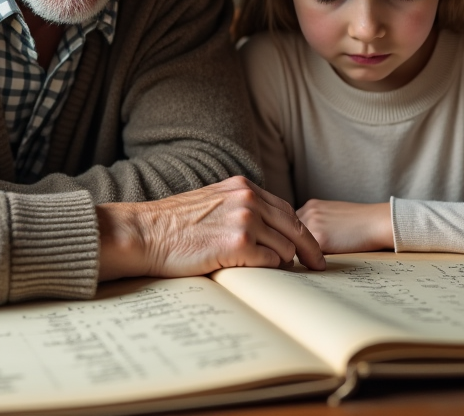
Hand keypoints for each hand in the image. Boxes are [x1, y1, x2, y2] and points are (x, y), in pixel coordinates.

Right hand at [97, 176, 324, 280]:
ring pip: (285, 248)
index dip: (301, 230)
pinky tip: (258, 276)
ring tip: (276, 276)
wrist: (145, 234)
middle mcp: (248, 199)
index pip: (286, 209)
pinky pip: (270, 263)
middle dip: (310, 250)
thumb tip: (266, 229)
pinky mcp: (239, 245)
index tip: (311, 247)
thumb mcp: (211, 203)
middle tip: (318, 266)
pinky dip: (269, 272)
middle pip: (296, 227)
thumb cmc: (171, 226)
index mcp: (242, 187)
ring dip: (282, 264)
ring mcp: (245, 220)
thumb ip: (238, 208)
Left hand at [296, 199, 392, 253]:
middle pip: (289, 234)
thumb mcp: (334, 214)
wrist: (378, 222)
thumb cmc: (361, 221)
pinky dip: (308, 261)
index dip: (294, 237)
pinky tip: (316, 264)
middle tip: (298, 257)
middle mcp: (308, 212)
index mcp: (311, 205)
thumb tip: (304, 240)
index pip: (291, 224)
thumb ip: (318, 222)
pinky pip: (306, 254)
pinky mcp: (320, 239)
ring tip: (307, 262)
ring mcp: (312, 224)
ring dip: (299, 254)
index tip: (298, 246)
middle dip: (293, 245)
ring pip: (295, 244)